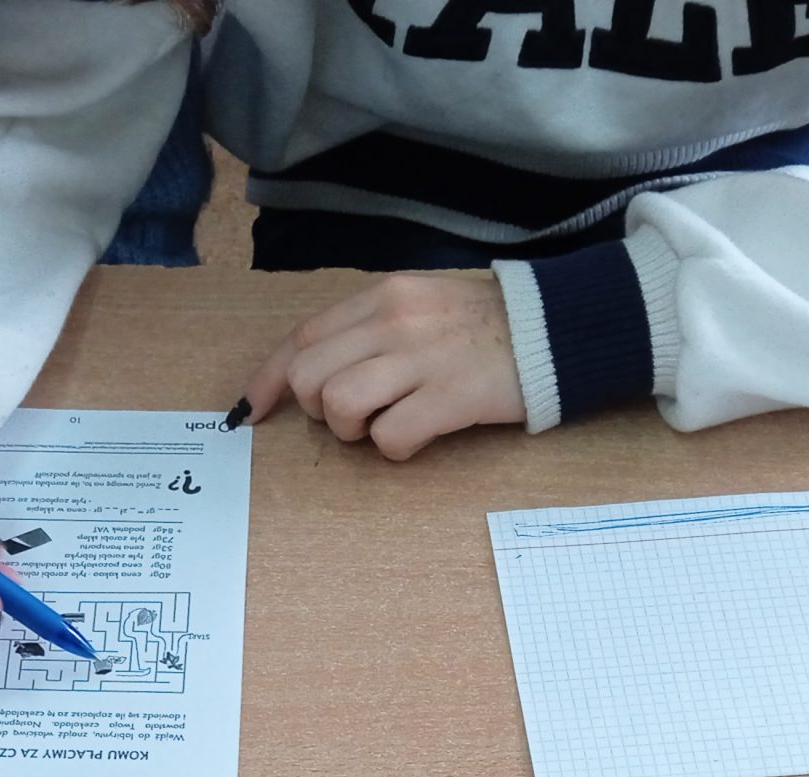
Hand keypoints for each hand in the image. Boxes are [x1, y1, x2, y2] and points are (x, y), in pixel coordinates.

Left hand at [235, 271, 524, 459]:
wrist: (557, 327)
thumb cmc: (486, 324)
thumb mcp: (421, 303)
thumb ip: (371, 327)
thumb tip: (318, 368)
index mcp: (383, 296)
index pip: (302, 337)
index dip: (270, 379)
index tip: (251, 410)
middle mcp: (394, 322)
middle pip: (310, 377)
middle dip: (317, 409)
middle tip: (355, 415)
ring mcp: (422, 358)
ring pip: (338, 406)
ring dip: (354, 430)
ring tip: (387, 422)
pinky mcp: (451, 396)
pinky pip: (390, 438)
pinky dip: (396, 448)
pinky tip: (420, 435)